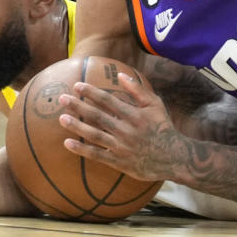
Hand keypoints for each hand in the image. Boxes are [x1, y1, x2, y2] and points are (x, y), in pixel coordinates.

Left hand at [57, 72, 183, 181]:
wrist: (174, 158)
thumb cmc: (163, 128)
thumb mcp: (155, 105)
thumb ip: (138, 90)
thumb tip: (120, 74)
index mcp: (134, 114)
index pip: (108, 100)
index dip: (91, 92)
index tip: (77, 85)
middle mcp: (125, 130)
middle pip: (97, 116)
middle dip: (78, 106)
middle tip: (62, 99)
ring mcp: (121, 147)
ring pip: (94, 135)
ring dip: (77, 126)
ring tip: (61, 118)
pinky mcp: (118, 162)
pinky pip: (97, 155)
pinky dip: (82, 149)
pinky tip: (68, 143)